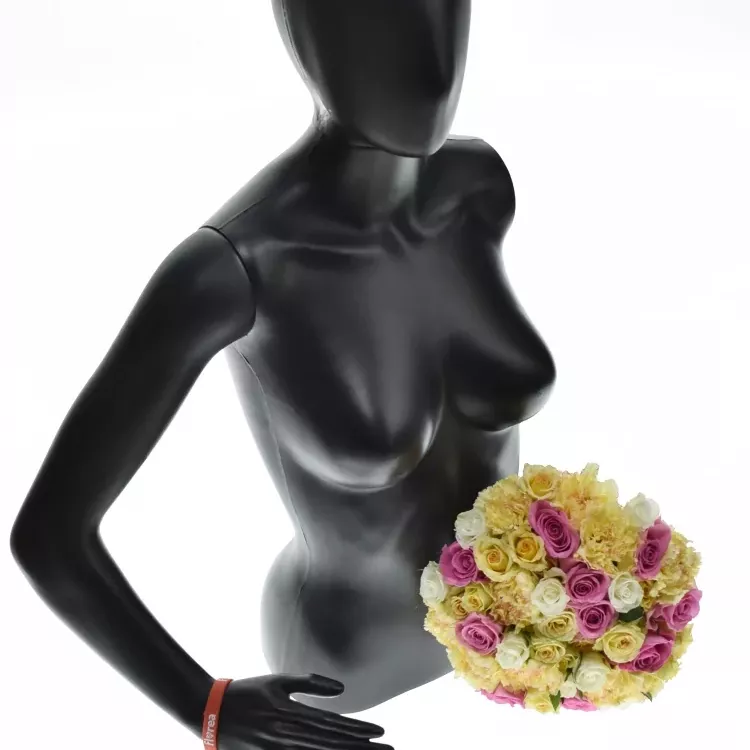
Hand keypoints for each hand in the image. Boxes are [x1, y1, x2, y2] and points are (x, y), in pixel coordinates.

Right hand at [216, 673, 391, 749]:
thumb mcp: (279, 681)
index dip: (357, 730)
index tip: (380, 732)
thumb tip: (342, 691)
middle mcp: (287, 736)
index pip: (332, 725)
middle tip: (387, 748)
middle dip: (361, 748)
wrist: (211, 713)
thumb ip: (310, 684)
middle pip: (331, 745)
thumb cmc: (247, 692)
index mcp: (290, 714)